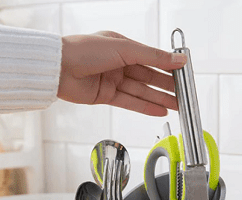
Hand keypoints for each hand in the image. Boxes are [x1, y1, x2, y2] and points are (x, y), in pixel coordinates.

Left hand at [57, 31, 186, 115]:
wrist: (58, 68)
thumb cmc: (84, 50)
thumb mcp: (124, 49)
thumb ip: (153, 57)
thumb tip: (177, 59)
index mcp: (122, 46)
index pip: (152, 59)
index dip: (168, 68)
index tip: (184, 75)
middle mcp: (118, 63)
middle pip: (149, 77)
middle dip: (166, 87)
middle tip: (183, 95)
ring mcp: (112, 80)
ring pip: (142, 91)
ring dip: (159, 99)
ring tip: (177, 106)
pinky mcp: (106, 96)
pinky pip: (130, 102)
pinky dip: (145, 107)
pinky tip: (159, 111)